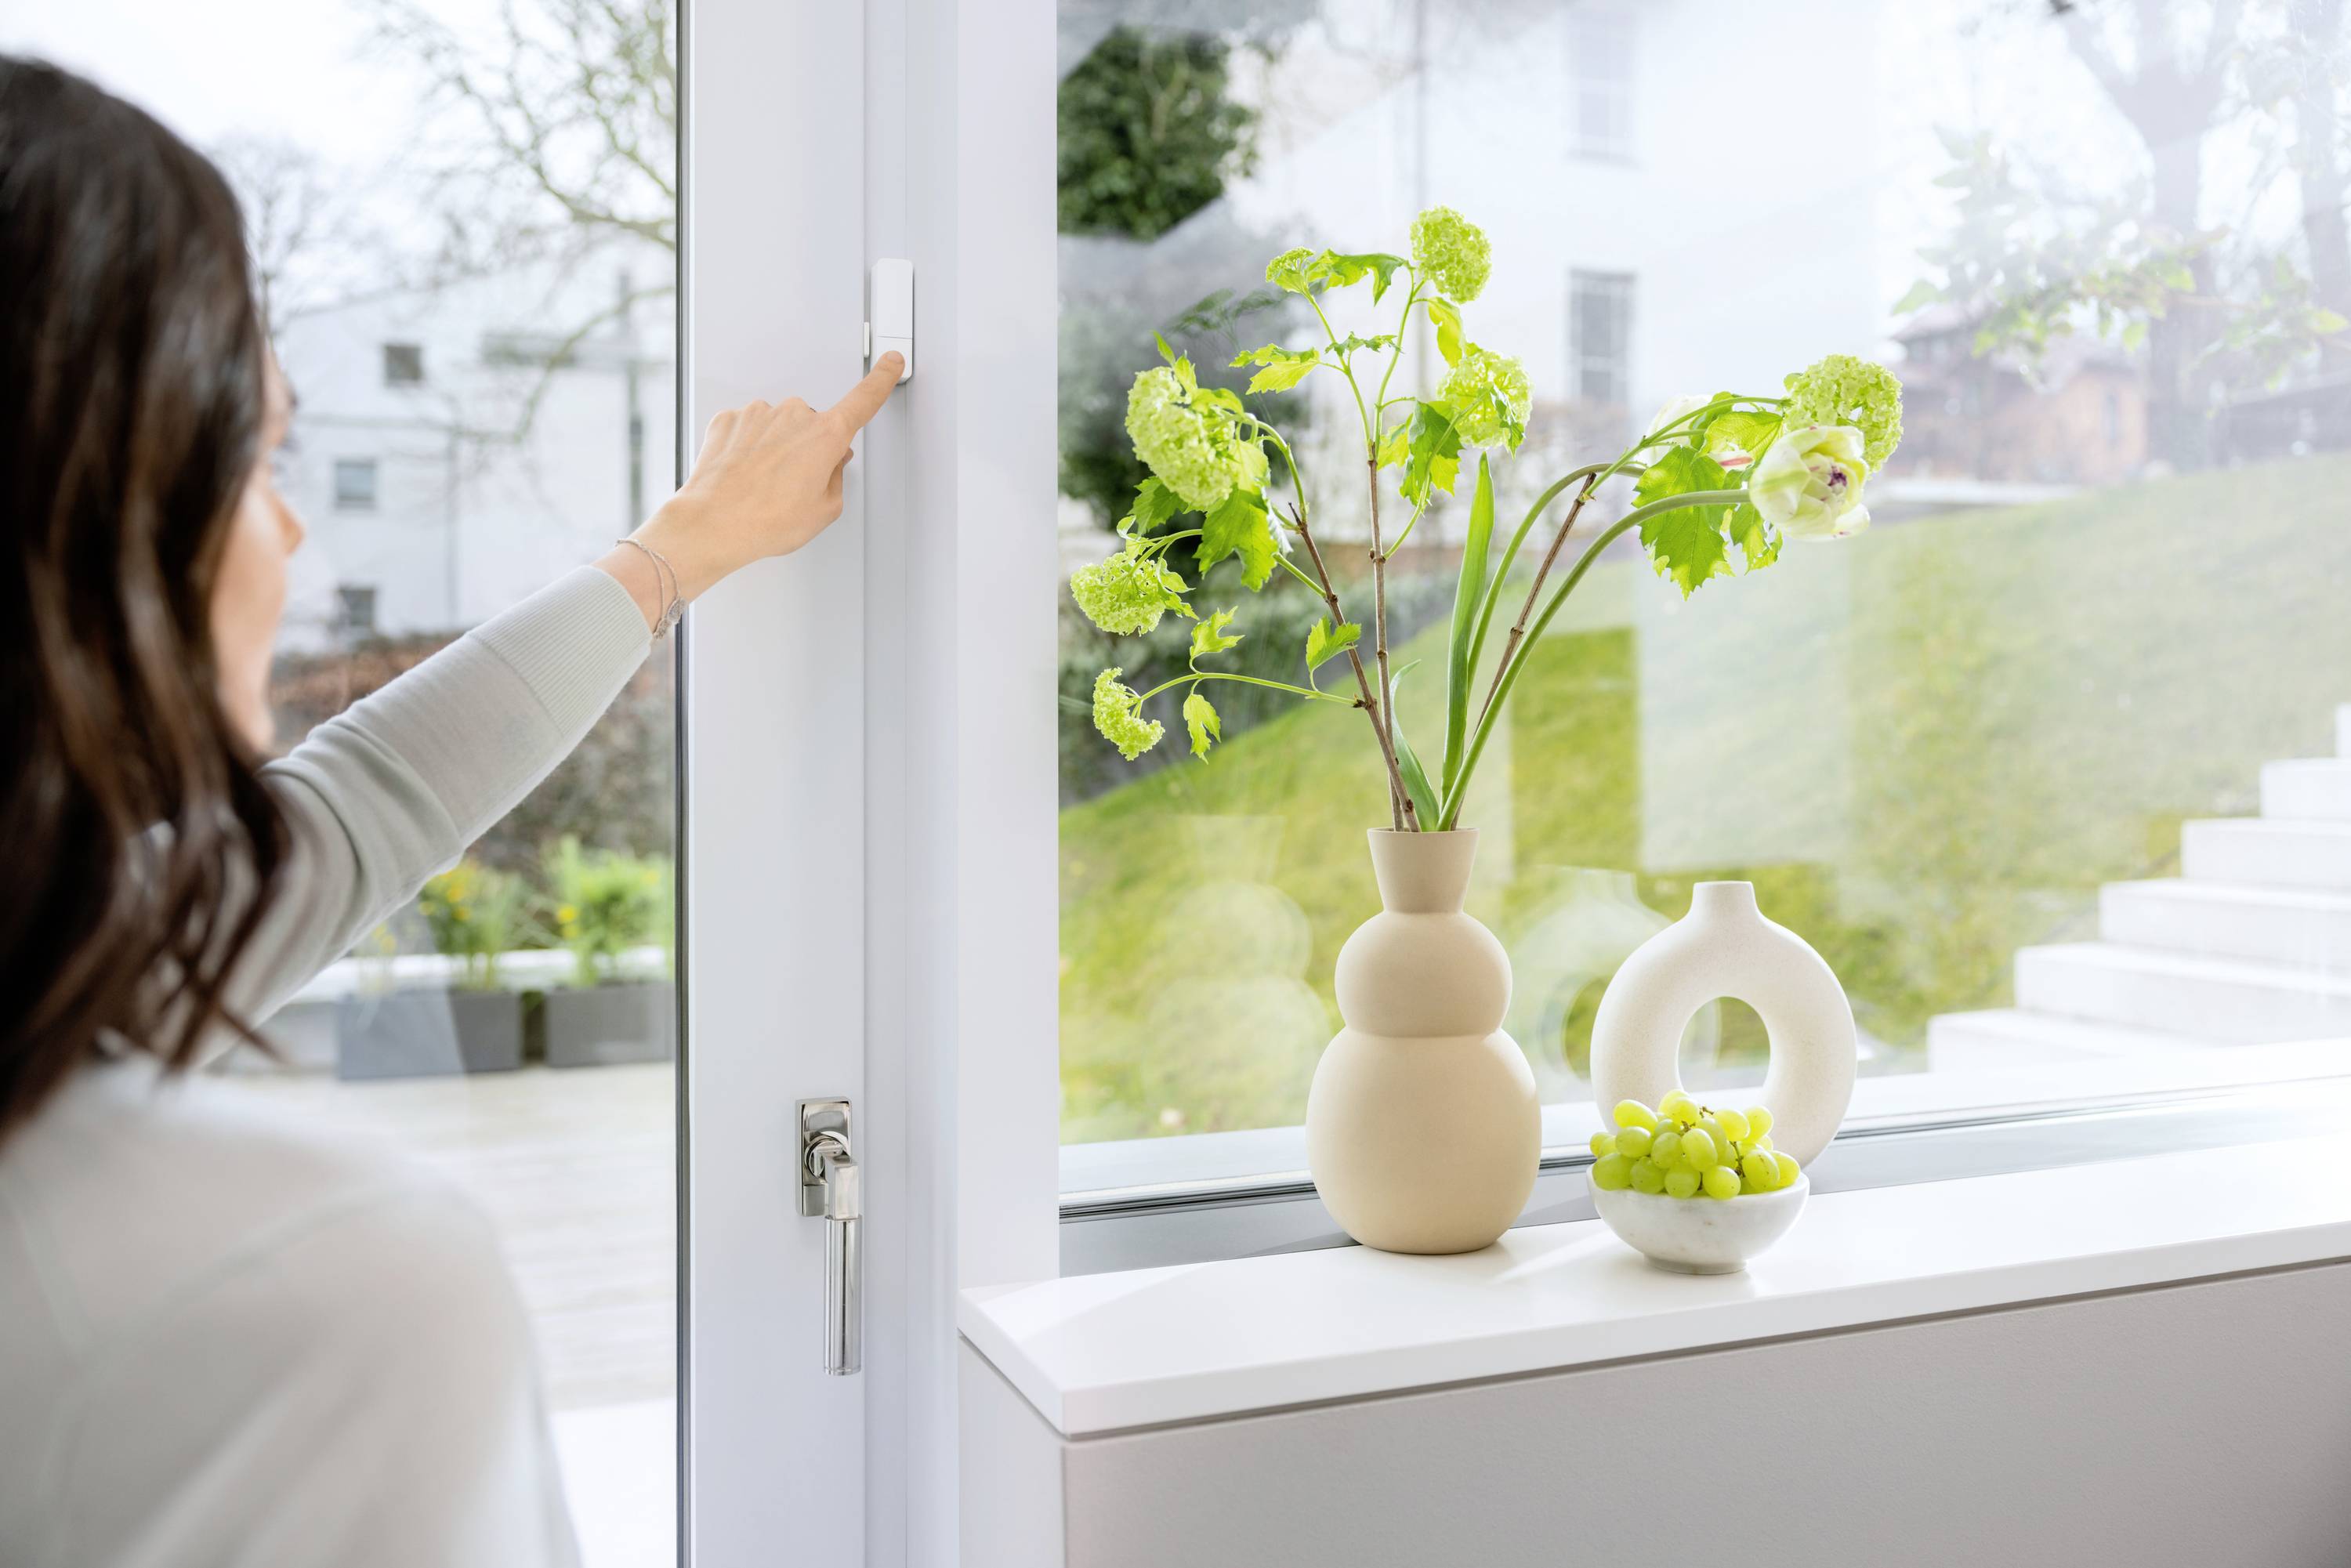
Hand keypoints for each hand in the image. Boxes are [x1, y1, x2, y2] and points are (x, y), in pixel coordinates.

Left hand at [604, 354, 903, 621]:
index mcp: (825, 436)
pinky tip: (744, 476)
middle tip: (794, 486)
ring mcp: (758, 414)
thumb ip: (836, 478)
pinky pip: (749, 431)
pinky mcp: (730, 419)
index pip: (863, 400)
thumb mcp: (824, 510)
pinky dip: (748, 450)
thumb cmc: (765, 520)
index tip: (890, 363)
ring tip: (764, 487)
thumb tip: (831, 463)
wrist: (713, 523)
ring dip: (776, 450)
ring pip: (779, 428)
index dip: (880, 380)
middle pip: (813, 426)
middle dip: (809, 450)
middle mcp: (793, 416)